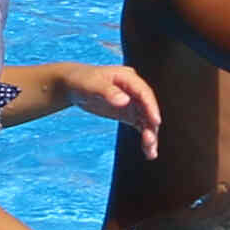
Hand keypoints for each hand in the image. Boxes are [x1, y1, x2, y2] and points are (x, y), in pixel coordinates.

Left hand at [35, 59, 162, 159]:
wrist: (73, 85)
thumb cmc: (82, 80)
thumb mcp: (91, 85)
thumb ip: (107, 92)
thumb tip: (124, 101)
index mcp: (128, 77)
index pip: (144, 93)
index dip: (151, 107)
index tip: (156, 121)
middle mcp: (133, 90)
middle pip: (148, 108)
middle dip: (151, 125)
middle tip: (149, 141)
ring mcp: (132, 102)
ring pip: (146, 120)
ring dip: (150, 135)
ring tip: (150, 152)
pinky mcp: (128, 113)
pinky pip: (140, 126)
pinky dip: (144, 138)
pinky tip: (148, 152)